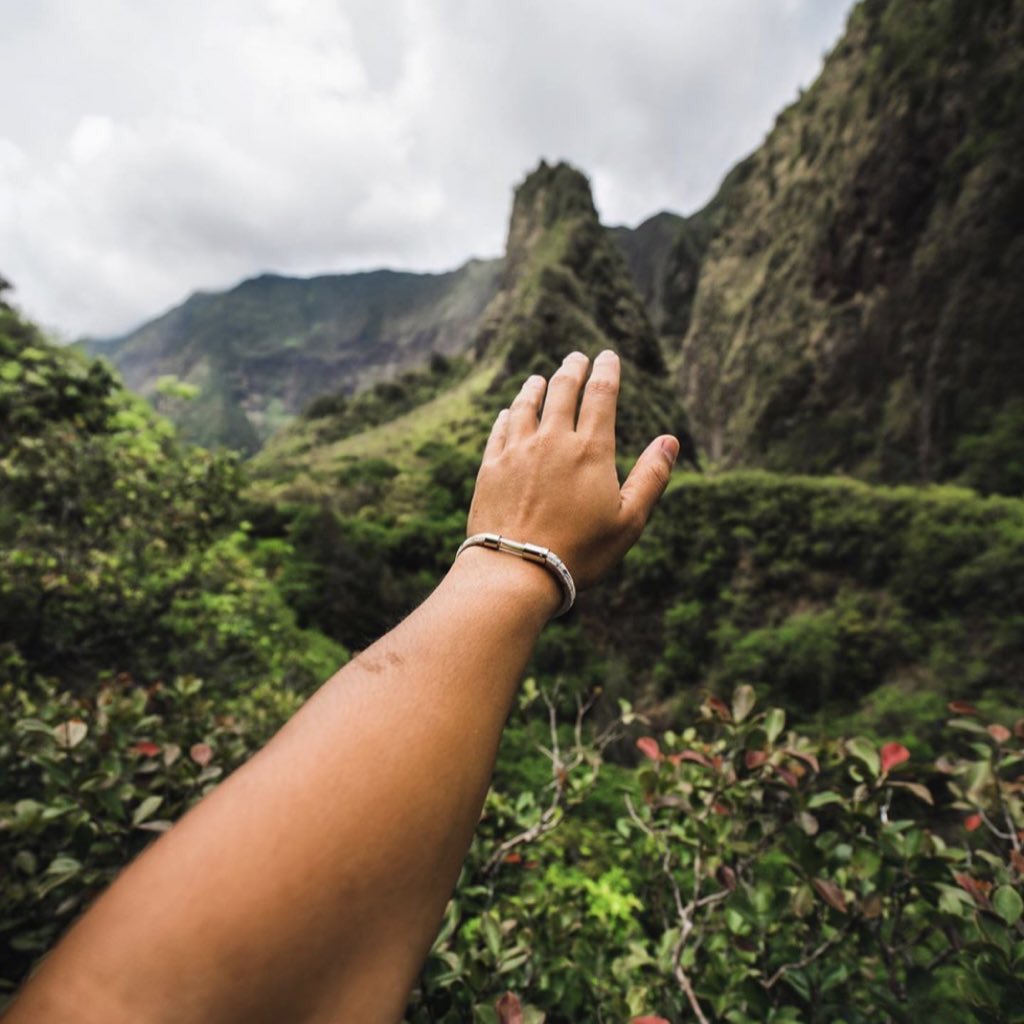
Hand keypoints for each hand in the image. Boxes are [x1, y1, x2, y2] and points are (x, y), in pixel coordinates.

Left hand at [467, 350, 679, 590]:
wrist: (516, 570)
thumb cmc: (580, 552)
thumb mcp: (629, 521)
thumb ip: (651, 477)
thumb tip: (670, 441)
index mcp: (590, 450)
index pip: (600, 396)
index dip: (606, 372)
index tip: (608, 357)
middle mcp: (552, 441)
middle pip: (562, 391)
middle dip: (572, 370)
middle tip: (577, 358)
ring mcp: (517, 452)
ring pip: (526, 407)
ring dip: (535, 388)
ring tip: (539, 378)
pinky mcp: (490, 469)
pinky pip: (500, 431)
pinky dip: (507, 417)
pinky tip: (508, 413)